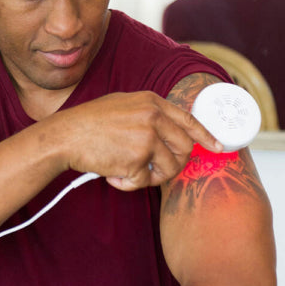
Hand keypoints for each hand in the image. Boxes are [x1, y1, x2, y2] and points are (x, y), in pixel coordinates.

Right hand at [54, 90, 221, 190]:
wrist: (66, 135)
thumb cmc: (89, 122)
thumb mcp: (123, 105)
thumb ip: (149, 114)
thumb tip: (171, 131)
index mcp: (152, 102)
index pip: (189, 120)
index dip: (206, 136)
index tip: (218, 146)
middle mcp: (153, 117)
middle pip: (184, 149)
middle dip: (172, 164)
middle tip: (152, 169)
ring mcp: (147, 137)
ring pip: (169, 168)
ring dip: (151, 176)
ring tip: (128, 172)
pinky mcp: (137, 159)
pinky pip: (145, 181)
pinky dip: (129, 183)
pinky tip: (112, 174)